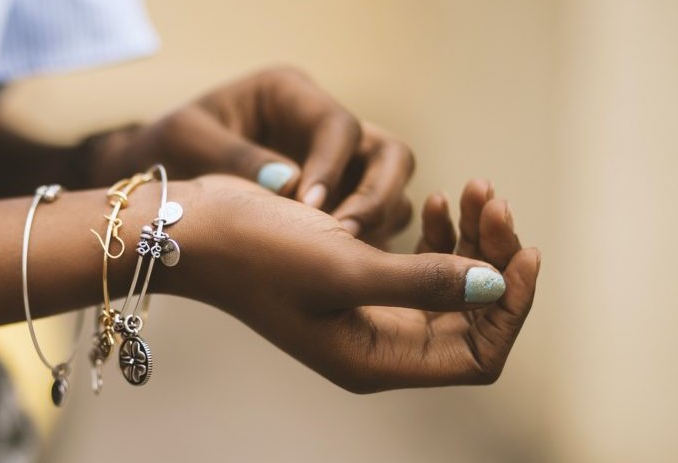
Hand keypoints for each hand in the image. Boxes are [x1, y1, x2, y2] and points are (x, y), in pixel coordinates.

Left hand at [92, 67, 414, 244]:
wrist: (155, 184)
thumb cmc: (165, 149)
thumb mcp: (186, 141)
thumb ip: (236, 158)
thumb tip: (292, 185)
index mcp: (289, 95)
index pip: (338, 126)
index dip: (332, 167)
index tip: (309, 207)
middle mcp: (322, 128)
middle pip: (389, 154)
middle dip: (377, 196)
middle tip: (344, 236)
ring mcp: (337, 167)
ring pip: (390, 191)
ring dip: (376, 225)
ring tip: (341, 259)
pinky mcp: (336, 204)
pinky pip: (371, 224)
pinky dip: (364, 246)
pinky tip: (338, 273)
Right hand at [164, 176, 539, 392]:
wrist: (195, 227)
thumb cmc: (256, 253)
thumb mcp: (343, 267)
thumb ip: (423, 281)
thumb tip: (494, 285)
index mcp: (375, 359)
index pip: (477, 354)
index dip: (510, 307)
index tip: (521, 251)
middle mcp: (377, 342)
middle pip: (469, 314)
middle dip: (492, 257)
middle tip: (493, 199)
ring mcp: (367, 310)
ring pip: (448, 283)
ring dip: (469, 238)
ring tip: (473, 190)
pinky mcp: (356, 275)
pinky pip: (418, 262)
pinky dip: (437, 232)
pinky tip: (435, 200)